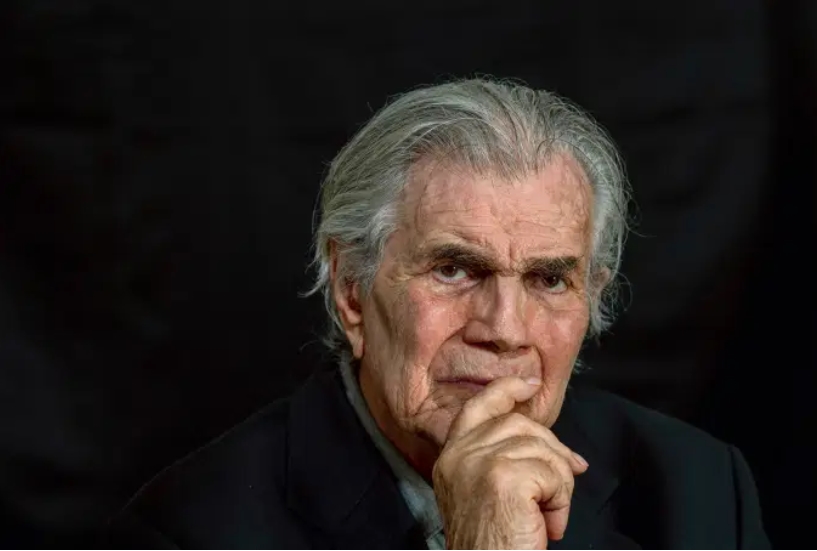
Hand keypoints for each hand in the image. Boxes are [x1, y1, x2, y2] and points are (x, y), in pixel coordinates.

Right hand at [432, 377, 587, 548]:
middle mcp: (460, 455)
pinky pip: (553, 474)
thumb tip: (550, 446)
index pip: (478, 406)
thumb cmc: (489, 545)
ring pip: (542, 449)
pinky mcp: (504, 477)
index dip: (507, 388)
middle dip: (552, 451)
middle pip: (521, 424)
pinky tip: (549, 524)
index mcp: (450, 457)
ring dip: (558, 486)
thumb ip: (499, 459)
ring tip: (547, 517)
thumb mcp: (482, 492)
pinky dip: (561, 502)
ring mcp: (480, 463)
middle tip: (566, 482)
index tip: (531, 383)